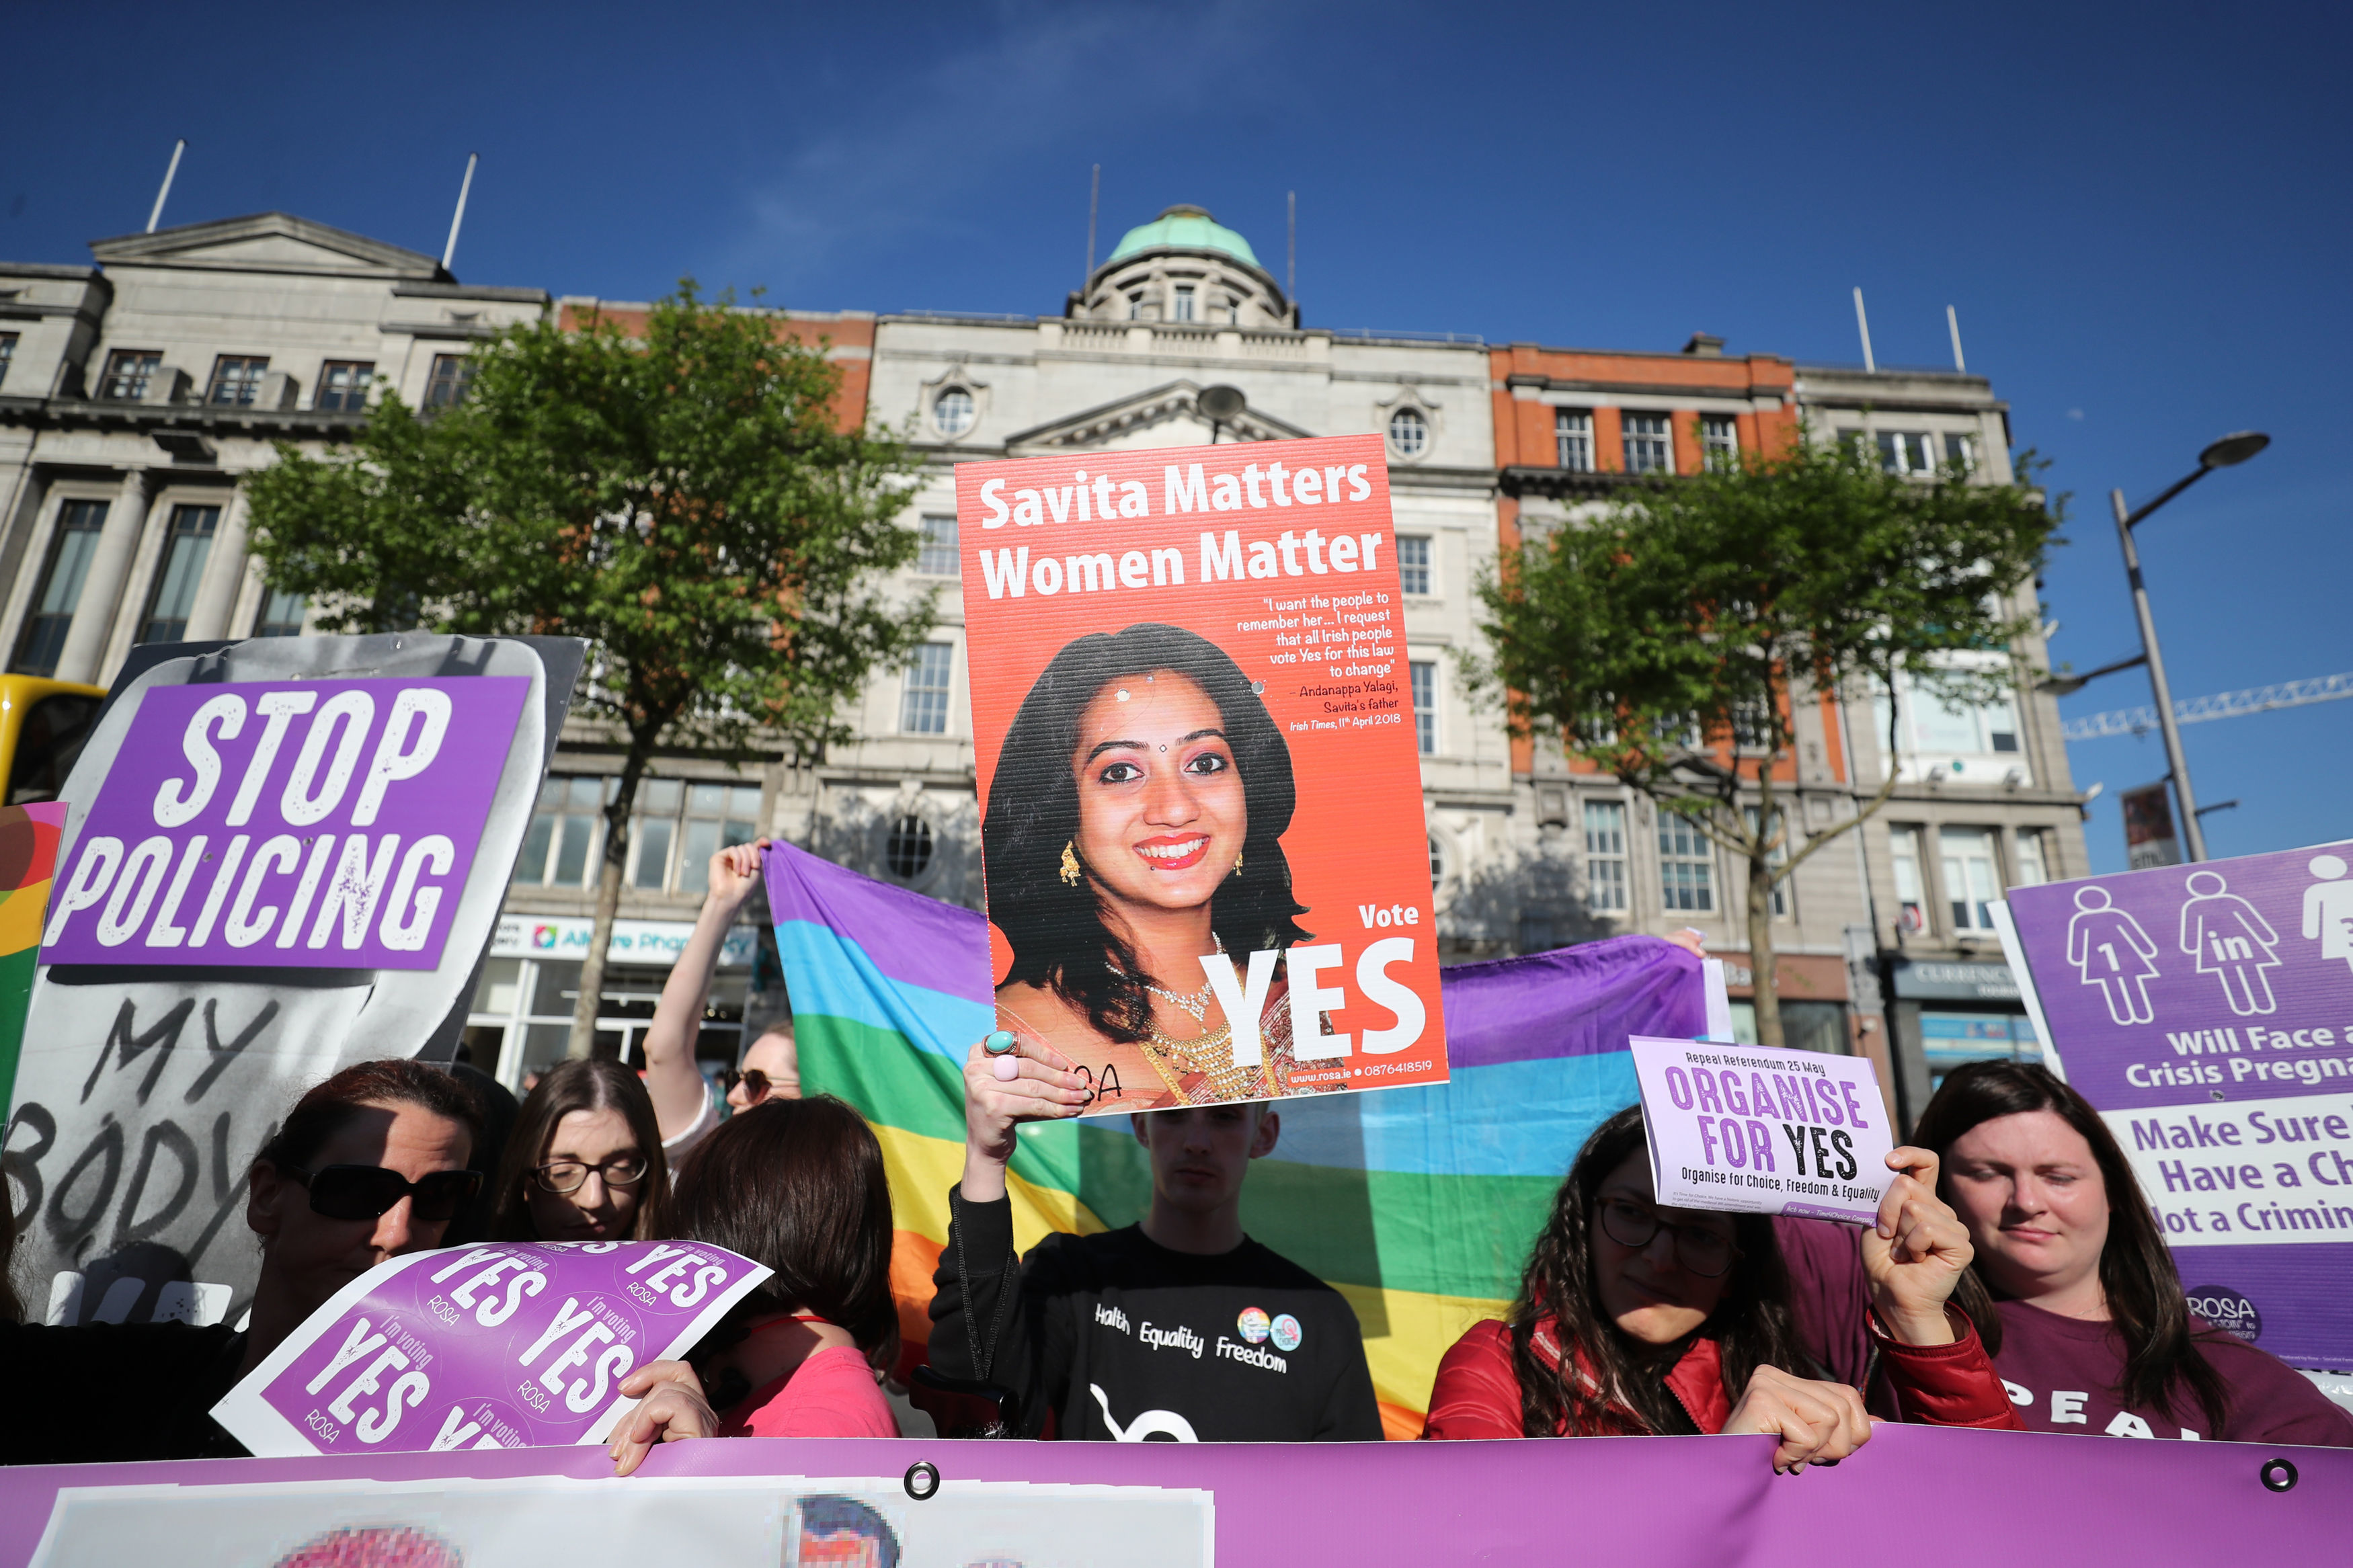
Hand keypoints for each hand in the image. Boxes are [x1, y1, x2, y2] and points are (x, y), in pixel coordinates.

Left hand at [608, 1359, 716, 1476]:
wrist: (684, 1512)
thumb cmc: (666, 1486)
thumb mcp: (646, 1454)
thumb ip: (637, 1438)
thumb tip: (617, 1438)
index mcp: (690, 1413)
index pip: (677, 1372)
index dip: (650, 1372)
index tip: (623, 1388)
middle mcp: (701, 1412)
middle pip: (666, 1382)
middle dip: (633, 1414)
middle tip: (616, 1449)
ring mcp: (704, 1418)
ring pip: (667, 1391)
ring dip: (638, 1422)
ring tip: (628, 1455)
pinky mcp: (702, 1427)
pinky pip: (673, 1404)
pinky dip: (650, 1417)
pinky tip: (641, 1440)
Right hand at [704, 839, 771, 914]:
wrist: (731, 897)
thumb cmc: (745, 887)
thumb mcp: (756, 869)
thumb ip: (759, 854)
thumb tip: (765, 840)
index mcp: (746, 861)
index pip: (754, 847)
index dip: (761, 842)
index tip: (767, 843)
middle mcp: (737, 858)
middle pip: (749, 846)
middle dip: (754, 856)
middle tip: (754, 867)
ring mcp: (727, 857)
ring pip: (742, 848)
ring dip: (746, 860)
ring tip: (744, 873)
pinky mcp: (718, 857)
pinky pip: (733, 850)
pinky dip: (738, 859)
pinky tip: (736, 871)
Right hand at [960, 1033, 1089, 1202]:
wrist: (985, 1145)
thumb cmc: (1003, 1108)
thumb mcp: (1009, 1083)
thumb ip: (1029, 1069)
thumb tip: (1068, 1068)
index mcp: (979, 1053)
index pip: (1017, 1044)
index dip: (1043, 1053)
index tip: (1063, 1065)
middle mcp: (976, 1068)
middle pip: (1028, 1067)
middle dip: (1058, 1077)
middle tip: (1080, 1084)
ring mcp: (982, 1087)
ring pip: (1034, 1087)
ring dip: (1062, 1094)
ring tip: (1080, 1098)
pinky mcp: (993, 1107)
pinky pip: (1034, 1105)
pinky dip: (1056, 1109)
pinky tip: (1071, 1111)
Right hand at [1721, 1364, 1876, 1471]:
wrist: (1719, 1479)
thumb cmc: (1762, 1463)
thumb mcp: (1808, 1441)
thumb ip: (1840, 1427)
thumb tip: (1885, 1422)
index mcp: (1788, 1379)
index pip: (1847, 1395)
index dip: (1852, 1431)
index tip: (1822, 1453)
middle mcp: (1774, 1373)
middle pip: (1843, 1406)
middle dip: (1836, 1445)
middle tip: (1807, 1460)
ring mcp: (1766, 1383)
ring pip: (1831, 1418)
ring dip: (1815, 1451)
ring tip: (1789, 1459)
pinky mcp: (1760, 1399)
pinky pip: (1807, 1435)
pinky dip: (1797, 1456)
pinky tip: (1775, 1459)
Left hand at [1862, 1146, 1969, 1345]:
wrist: (1892, 1295)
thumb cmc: (1883, 1261)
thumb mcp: (1875, 1222)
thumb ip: (1885, 1196)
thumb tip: (1895, 1172)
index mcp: (1921, 1199)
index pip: (1926, 1162)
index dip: (1910, 1154)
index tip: (1888, 1160)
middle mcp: (1941, 1209)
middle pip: (1907, 1185)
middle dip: (1886, 1211)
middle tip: (1888, 1237)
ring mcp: (1954, 1226)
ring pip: (1915, 1208)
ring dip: (1899, 1234)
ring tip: (1904, 1252)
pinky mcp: (1962, 1245)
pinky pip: (1927, 1228)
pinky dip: (1912, 1245)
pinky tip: (1917, 1259)